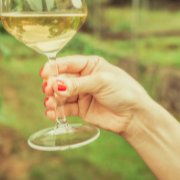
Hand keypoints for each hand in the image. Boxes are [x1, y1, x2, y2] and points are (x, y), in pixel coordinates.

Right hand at [41, 55, 156, 135]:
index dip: (54, 67)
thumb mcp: (101, 83)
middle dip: (52, 84)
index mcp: (90, 65)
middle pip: (61, 79)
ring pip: (61, 95)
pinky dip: (57, 111)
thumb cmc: (124, 92)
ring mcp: (81, 94)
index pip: (68, 63)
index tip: (44, 73)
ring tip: (49, 103)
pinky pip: (65, 109)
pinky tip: (51, 113)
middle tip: (48, 90)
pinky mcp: (81, 110)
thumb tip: (56, 85)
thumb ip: (77, 84)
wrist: (135, 116)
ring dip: (53, 99)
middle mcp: (84, 78)